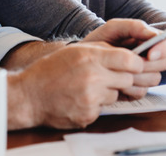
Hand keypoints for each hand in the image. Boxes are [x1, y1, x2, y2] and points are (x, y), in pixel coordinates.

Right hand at [8, 42, 142, 129]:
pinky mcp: (87, 115)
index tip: (134, 65)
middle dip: (122, 78)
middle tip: (108, 77)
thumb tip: (129, 54)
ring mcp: (90, 98)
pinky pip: (103, 109)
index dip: (136, 63)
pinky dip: (95, 105)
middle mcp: (92, 77)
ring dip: (107, 92)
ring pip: (116, 95)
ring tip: (87, 87)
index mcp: (91, 57)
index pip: (130, 61)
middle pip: (128, 79)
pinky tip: (79, 99)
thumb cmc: (51, 70)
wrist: (29, 96)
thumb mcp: (76, 51)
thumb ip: (103, 51)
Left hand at [83, 19, 165, 98]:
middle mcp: (150, 58)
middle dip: (149, 64)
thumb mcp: (113, 28)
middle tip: (131, 63)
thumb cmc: (98, 42)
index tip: (150, 54)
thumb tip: (153, 35)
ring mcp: (144, 75)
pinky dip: (129, 88)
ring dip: (138, 77)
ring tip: (119, 71)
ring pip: (155, 79)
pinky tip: (116, 82)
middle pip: (165, 63)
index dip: (165, 49)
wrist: (79, 63)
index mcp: (149, 41)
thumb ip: (134, 26)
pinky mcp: (135, 89)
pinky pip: (142, 91)